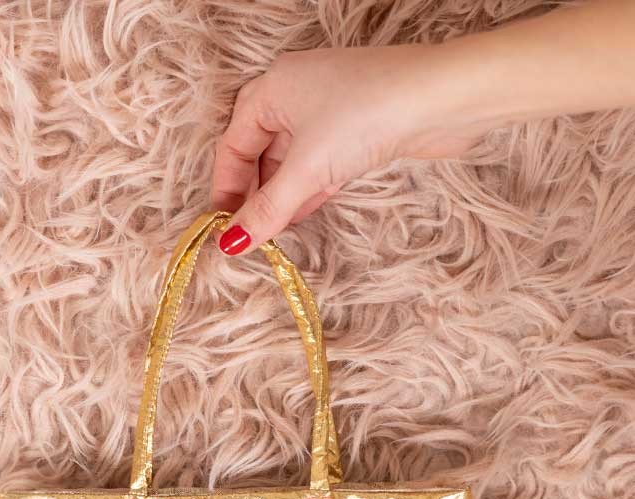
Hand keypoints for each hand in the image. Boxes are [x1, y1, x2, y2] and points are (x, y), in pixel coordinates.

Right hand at [210, 2, 634, 254]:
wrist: (440, 98)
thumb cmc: (366, 116)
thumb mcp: (307, 169)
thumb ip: (268, 209)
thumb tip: (232, 243)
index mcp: (271, 89)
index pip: (233, 145)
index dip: (226, 190)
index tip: (224, 231)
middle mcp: (294, 94)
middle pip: (259, 153)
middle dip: (254, 196)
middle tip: (248, 237)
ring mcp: (326, 110)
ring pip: (289, 161)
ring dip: (281, 197)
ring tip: (273, 234)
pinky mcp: (355, 128)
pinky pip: (317, 163)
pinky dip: (307, 190)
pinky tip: (302, 216)